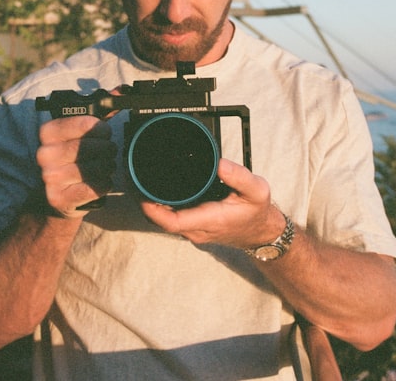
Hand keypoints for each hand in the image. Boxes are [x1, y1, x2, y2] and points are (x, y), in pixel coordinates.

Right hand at [36, 115, 116, 217]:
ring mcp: (50, 177)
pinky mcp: (59, 197)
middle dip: (107, 149)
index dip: (101, 128)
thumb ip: (101, 112)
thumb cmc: (73, 157)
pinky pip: (95, 187)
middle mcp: (45, 154)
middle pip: (91, 147)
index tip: (105, 132)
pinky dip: (104, 184)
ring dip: (107, 167)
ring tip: (104, 166)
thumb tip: (121, 92)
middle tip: (108, 151)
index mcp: (47, 132)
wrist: (57, 194)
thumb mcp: (82, 133)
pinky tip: (99, 181)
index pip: (83, 123)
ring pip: (96, 168)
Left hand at [140, 159, 285, 247]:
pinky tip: (157, 192)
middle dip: (146, 203)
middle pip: (162, 221)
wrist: (261, 232)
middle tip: (134, 180)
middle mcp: (198, 230)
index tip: (142, 196)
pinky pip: (172, 219)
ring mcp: (194, 231)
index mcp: (210, 220)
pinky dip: (161, 207)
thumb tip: (219, 163)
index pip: (173, 221)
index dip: (153, 211)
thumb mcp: (257, 190)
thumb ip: (239, 176)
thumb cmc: (257, 211)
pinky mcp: (193, 228)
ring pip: (165, 221)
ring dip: (152, 206)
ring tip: (141, 182)